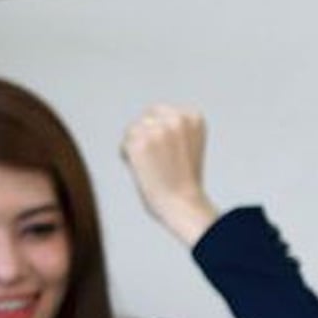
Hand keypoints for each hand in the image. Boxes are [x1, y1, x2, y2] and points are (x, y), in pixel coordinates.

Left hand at [121, 104, 219, 246]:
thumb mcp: (189, 144)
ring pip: (134, 130)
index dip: (161, 133)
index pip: (163, 112)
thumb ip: (174, 128)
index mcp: (193, 117)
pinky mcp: (139, 142)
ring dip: (137, 147)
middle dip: (147, 137)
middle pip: (146, 118)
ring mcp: (157, 130)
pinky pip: (124, 145)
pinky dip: (128, 158)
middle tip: (159, 161)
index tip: (170, 153)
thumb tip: (149, 119)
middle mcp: (176, 119)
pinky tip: (144, 171)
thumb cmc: (185, 181)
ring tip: (153, 167)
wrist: (183, 204)